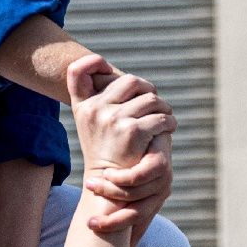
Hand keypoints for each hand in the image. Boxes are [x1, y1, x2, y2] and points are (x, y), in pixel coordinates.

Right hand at [66, 56, 175, 175]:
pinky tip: (168, 128)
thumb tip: (110, 70)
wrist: (111, 184)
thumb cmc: (106, 151)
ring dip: (163, 108)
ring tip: (164, 118)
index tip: (105, 67)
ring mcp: (113, 119)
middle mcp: (95, 110)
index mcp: (84, 107)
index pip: (77, 71)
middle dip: (148, 90)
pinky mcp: (133, 131)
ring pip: (151, 99)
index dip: (92, 62)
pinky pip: (160, 117)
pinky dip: (169, 122)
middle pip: (131, 81)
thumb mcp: (91, 123)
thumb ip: (97, 98)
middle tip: (154, 103)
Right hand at [83, 131, 172, 243]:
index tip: (92, 230)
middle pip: (138, 216)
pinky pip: (142, 176)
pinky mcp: (162, 159)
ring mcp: (164, 176)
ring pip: (136, 196)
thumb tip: (86, 222)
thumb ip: (108, 186)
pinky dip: (123, 178)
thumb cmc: (126, 146)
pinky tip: (106, 174)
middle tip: (88, 222)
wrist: (143, 118)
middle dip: (112, 222)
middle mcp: (161, 190)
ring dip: (111, 193)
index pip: (136, 223)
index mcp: (153, 198)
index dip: (115, 228)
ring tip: (90, 186)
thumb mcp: (118, 170)